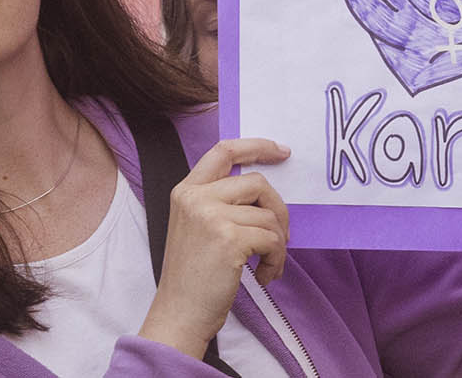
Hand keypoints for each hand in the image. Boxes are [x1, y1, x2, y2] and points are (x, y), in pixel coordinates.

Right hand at [138, 138, 291, 358]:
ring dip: (278, 243)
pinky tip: (265, 276)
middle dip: (278, 209)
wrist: (179, 315)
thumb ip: (220, 202)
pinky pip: (272, 239)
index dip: (257, 146)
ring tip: (268, 264)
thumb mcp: (196, 227)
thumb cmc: (193, 277)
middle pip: (257, 182)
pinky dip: (276, 259)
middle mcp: (195, 198)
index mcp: (186, 191)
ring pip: (268, 215)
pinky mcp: (229, 238)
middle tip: (281, 236)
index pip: (224, 151)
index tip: (282, 152)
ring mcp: (211, 216)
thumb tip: (266, 193)